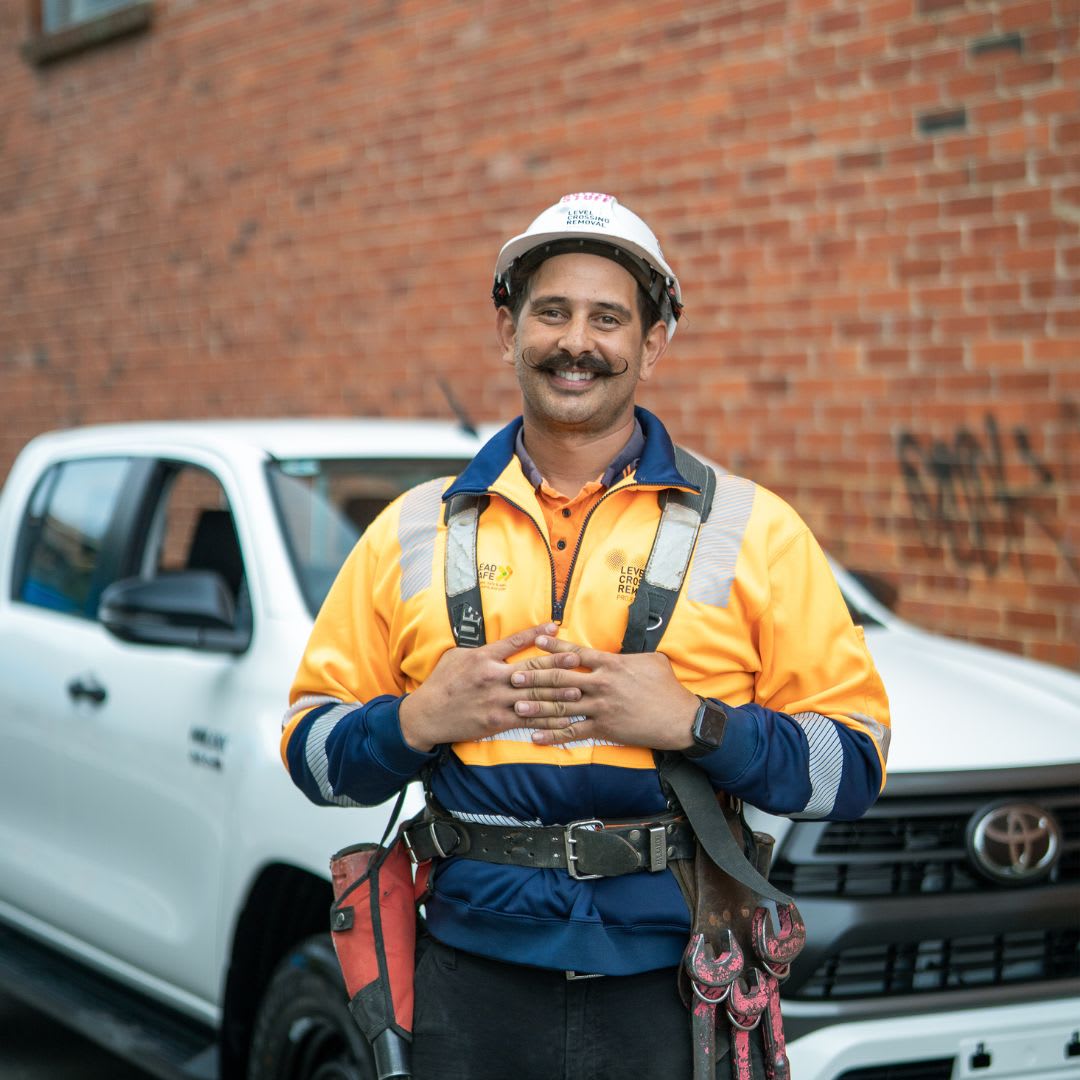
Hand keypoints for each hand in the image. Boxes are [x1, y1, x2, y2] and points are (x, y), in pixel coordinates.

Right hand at [399, 624, 584, 751]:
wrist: (427, 715)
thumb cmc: (441, 683)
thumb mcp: (457, 657)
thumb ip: (481, 651)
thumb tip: (498, 643)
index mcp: (483, 658)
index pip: (514, 642)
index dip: (536, 632)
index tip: (555, 625)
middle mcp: (492, 678)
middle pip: (531, 670)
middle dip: (557, 664)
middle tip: (578, 659)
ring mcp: (496, 701)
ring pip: (534, 696)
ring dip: (558, 693)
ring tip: (579, 690)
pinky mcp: (497, 721)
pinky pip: (528, 720)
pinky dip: (546, 719)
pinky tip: (562, 718)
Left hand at [509, 634, 698, 750]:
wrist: (680, 718)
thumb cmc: (668, 687)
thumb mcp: (651, 661)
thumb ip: (629, 655)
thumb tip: (619, 651)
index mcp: (611, 664)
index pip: (576, 653)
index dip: (554, 647)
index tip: (536, 641)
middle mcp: (601, 684)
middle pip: (561, 680)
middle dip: (535, 678)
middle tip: (513, 677)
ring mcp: (601, 708)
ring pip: (562, 707)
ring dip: (537, 707)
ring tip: (516, 706)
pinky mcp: (604, 729)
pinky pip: (573, 732)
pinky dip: (553, 735)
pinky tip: (536, 736)